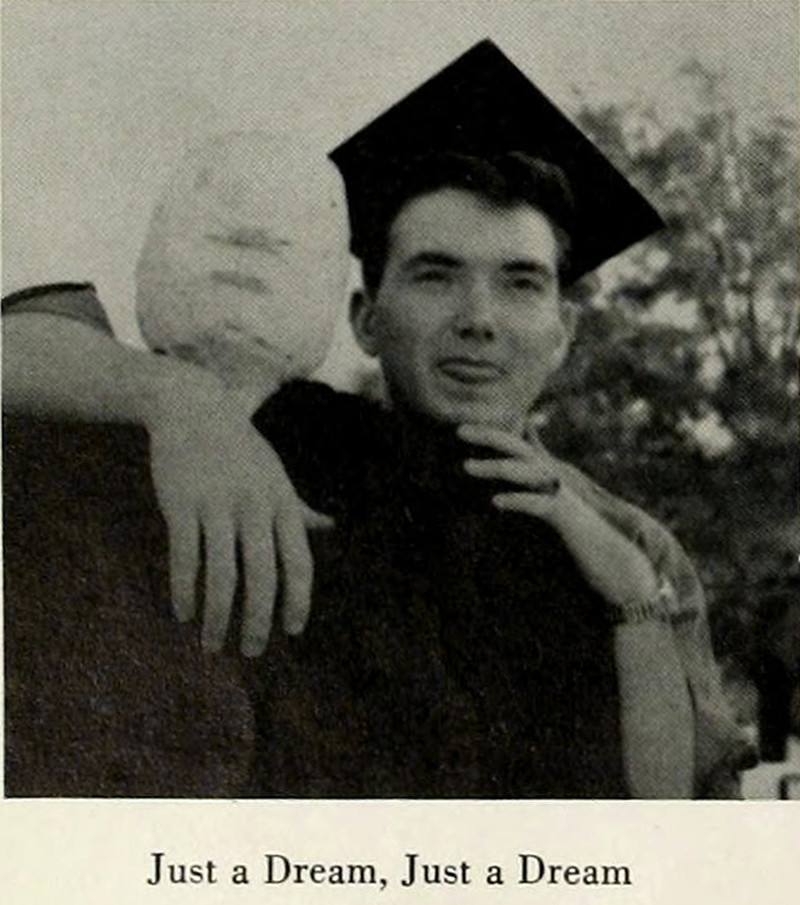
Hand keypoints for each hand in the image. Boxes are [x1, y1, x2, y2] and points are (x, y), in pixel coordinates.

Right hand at [147, 377, 329, 655]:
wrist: (193, 408)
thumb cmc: (241, 450)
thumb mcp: (277, 476)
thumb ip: (300, 507)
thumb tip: (331, 526)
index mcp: (282, 504)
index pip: (299, 562)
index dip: (298, 600)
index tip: (292, 631)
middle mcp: (254, 507)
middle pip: (263, 577)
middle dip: (259, 621)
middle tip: (252, 651)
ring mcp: (217, 506)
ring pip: (222, 575)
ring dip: (218, 617)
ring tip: (212, 645)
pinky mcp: (181, 504)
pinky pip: (184, 558)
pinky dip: (184, 591)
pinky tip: (183, 614)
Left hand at [458, 422, 656, 607]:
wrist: (617, 562)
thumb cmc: (583, 536)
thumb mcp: (555, 506)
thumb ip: (537, 486)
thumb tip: (519, 474)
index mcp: (548, 475)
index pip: (516, 447)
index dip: (491, 434)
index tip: (461, 427)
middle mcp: (556, 478)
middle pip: (519, 449)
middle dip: (489, 436)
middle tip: (458, 429)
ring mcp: (563, 496)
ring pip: (527, 473)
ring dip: (496, 467)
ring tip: (466, 466)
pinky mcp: (568, 518)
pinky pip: (540, 505)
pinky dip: (519, 500)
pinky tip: (496, 502)